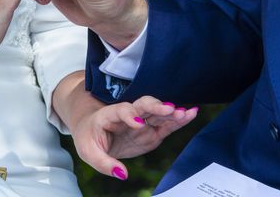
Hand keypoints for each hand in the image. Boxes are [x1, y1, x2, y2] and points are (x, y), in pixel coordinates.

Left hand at [70, 96, 198, 179]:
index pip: (121, 110)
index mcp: (110, 115)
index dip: (129, 115)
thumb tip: (122, 174)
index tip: (138, 123)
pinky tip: (191, 114)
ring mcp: (142, 121)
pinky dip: (178, 120)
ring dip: (171, 112)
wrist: (94, 130)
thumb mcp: (88, 152)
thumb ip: (104, 163)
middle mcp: (129, 114)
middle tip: (169, 109)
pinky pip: (166, 124)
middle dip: (156, 107)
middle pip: (143, 105)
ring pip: (158, 113)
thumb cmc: (89, 137)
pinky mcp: (151, 131)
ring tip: (186, 112)